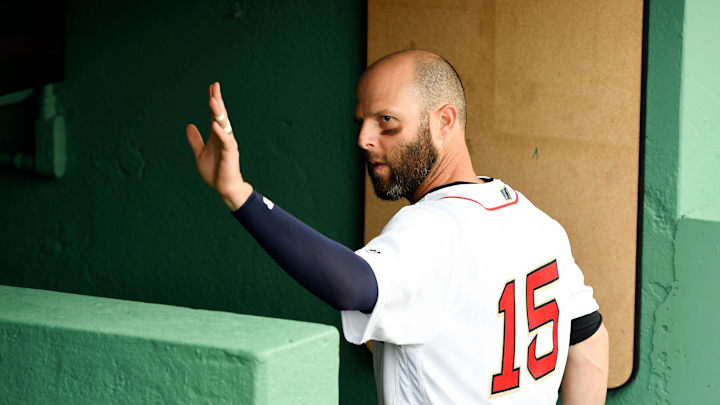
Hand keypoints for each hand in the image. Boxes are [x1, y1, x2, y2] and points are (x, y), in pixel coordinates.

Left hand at [186, 82, 252, 210]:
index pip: (214, 115)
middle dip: (217, 101)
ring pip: (223, 125)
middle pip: (220, 115)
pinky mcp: (230, 153)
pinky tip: (214, 124)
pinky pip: (225, 141)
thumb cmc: (215, 172)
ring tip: (213, 100)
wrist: (224, 188)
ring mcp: (228, 144)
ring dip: (218, 113)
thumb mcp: (199, 154)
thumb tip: (189, 125)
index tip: (212, 87)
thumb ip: (195, 140)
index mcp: (216, 135)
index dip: (214, 101)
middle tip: (215, 87)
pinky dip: (220, 132)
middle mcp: (223, 136)